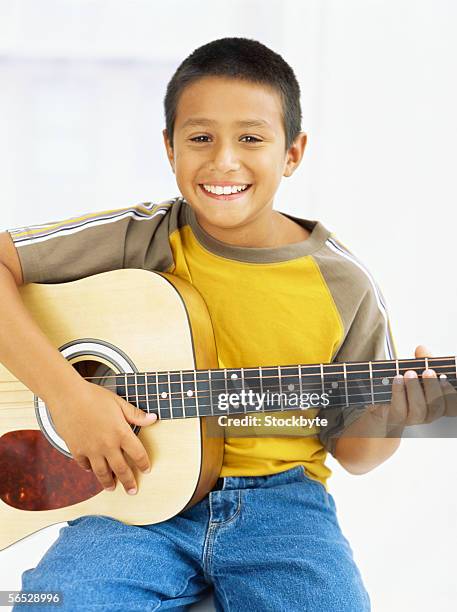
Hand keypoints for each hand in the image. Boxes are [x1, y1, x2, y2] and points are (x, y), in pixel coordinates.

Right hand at [46, 379, 157, 493]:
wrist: (67, 396)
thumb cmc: (93, 396)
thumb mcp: (118, 403)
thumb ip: (135, 414)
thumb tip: (153, 419)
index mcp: (121, 432)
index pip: (138, 453)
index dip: (143, 463)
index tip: (147, 469)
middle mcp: (107, 445)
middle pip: (121, 469)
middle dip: (128, 481)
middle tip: (132, 491)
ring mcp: (91, 450)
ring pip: (102, 472)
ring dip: (108, 482)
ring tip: (112, 488)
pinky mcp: (76, 450)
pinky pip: (85, 465)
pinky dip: (90, 469)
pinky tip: (92, 470)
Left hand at [339, 345, 456, 439]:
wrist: (381, 397)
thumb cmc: (404, 383)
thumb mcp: (416, 368)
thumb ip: (422, 359)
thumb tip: (422, 349)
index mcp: (438, 402)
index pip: (451, 404)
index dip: (450, 392)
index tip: (444, 376)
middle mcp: (428, 413)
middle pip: (437, 406)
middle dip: (433, 387)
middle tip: (428, 371)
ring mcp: (413, 418)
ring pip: (419, 410)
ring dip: (414, 389)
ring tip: (409, 373)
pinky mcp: (396, 418)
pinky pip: (399, 409)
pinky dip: (399, 392)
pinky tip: (397, 378)